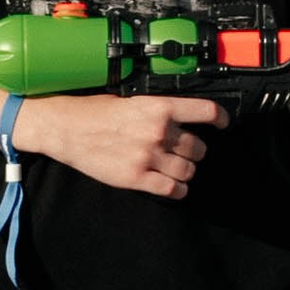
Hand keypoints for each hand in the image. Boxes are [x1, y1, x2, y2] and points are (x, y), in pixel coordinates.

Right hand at [19, 91, 227, 196]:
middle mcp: (158, 131)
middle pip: (198, 147)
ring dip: (187, 171)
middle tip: (186, 151)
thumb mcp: (132, 99)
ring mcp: (148, 156)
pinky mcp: (135, 177)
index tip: (224, 123)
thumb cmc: (95, 112)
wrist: (66, 128)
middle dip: (196, 151)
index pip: (206, 112)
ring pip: (188, 170)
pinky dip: (178, 190)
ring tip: (179, 168)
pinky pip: (171, 189)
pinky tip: (175, 187)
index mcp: (159, 107)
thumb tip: (183, 117)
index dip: (221, 118)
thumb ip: (159, 109)